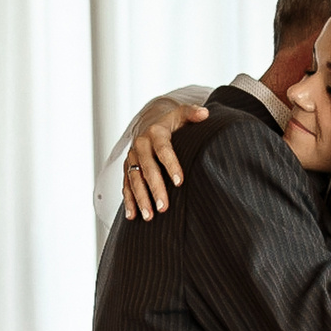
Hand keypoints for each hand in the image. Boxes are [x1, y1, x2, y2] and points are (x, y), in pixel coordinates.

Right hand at [123, 99, 209, 219]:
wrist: (149, 121)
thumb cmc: (171, 122)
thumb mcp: (181, 113)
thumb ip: (192, 113)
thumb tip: (204, 114)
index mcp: (155, 132)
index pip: (163, 150)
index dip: (171, 165)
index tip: (180, 182)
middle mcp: (140, 145)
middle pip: (147, 169)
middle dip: (155, 188)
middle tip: (163, 207)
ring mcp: (132, 157)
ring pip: (134, 179)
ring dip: (140, 199)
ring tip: (149, 217)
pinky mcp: (127, 167)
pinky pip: (126, 185)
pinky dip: (128, 201)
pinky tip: (132, 216)